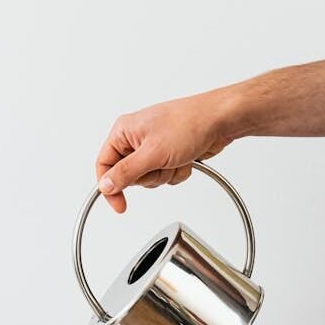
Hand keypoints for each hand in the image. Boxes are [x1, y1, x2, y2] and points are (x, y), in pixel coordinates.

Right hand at [95, 92, 234, 212]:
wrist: (220, 120)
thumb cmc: (189, 124)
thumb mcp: (152, 153)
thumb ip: (125, 173)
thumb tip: (105, 186)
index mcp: (124, 131)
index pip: (104, 165)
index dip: (109, 187)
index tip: (119, 204)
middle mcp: (135, 139)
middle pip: (128, 176)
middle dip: (148, 176)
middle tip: (160, 163)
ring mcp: (152, 147)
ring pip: (148, 179)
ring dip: (165, 174)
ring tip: (175, 158)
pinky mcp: (168, 155)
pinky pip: (165, 176)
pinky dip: (176, 173)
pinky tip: (185, 158)